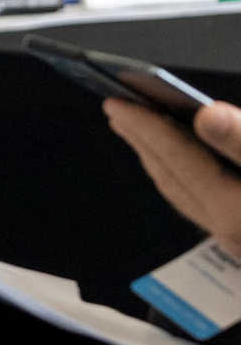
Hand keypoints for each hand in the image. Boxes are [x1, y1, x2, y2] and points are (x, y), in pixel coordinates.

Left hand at [106, 97, 240, 252]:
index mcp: (235, 211)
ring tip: (138, 135)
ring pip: (181, 195)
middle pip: (170, 177)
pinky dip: (182, 181)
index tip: (116, 103)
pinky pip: (199, 206)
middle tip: (116, 111)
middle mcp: (230, 232)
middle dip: (141, 140)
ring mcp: (237, 242)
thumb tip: (208, 116)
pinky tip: (183, 172)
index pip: (176, 158)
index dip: (145, 126)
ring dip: (156, 161)